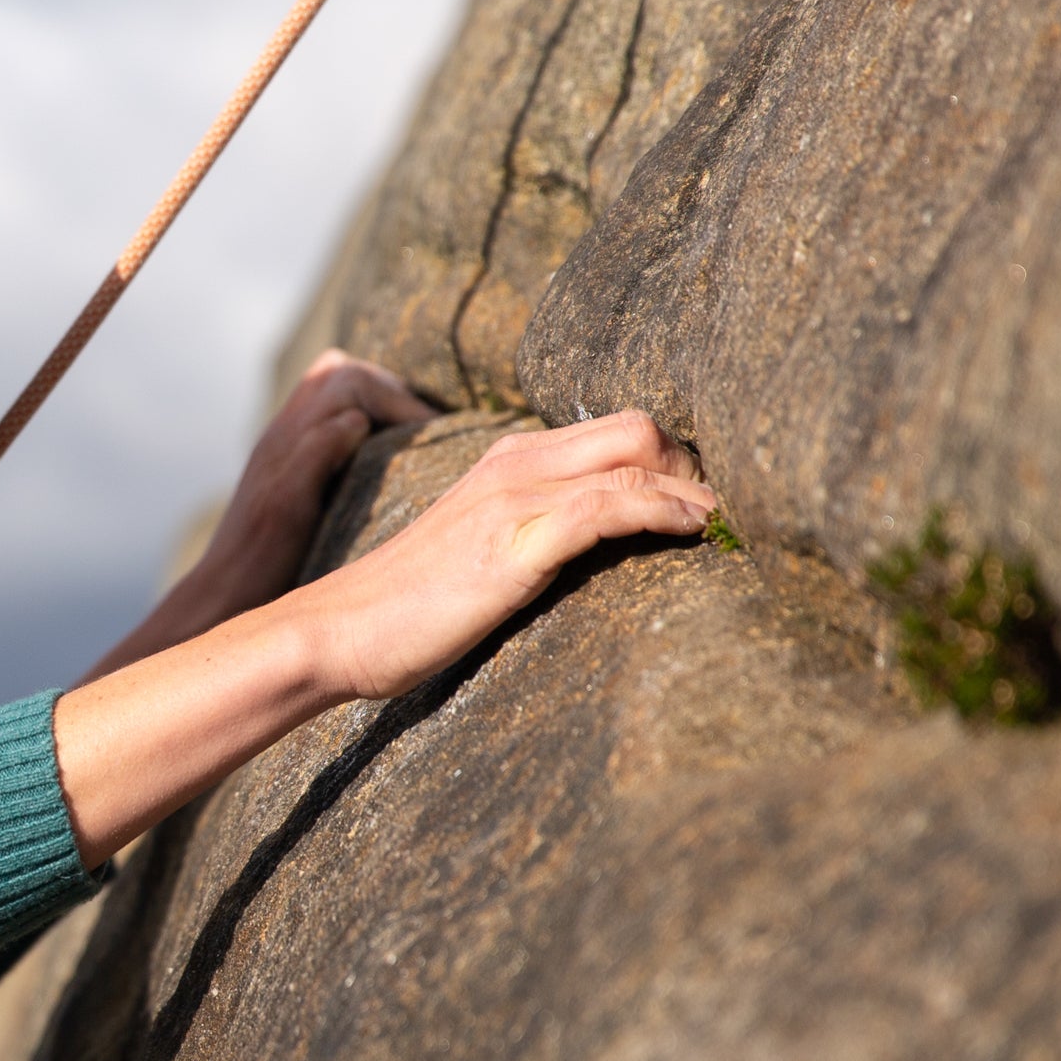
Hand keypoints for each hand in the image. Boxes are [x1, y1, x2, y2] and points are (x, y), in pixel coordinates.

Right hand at [49, 408, 713, 863]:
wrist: (331, 634)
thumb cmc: (398, 616)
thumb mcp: (475, 564)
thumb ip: (525, 545)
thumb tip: (579, 564)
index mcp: (503, 463)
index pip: (613, 431)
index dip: (670, 463)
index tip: (706, 510)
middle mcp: (512, 463)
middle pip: (639, 426)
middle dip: (695, 468)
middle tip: (723, 526)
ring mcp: (514, 496)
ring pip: (636, 452)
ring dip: (695, 491)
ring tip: (729, 535)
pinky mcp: (516, 538)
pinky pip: (613, 503)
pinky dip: (666, 512)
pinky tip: (694, 535)